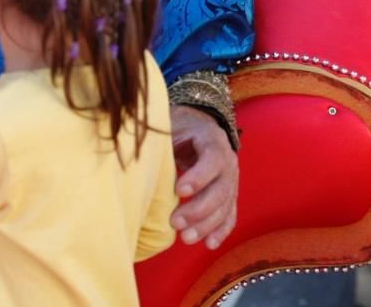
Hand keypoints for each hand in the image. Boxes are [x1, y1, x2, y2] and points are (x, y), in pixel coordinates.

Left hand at [170, 104, 237, 249]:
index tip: (179, 190)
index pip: (213, 159)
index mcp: (213, 141)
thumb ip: (163, 141)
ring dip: (206, 225)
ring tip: (186, 238)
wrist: (200, 125)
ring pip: (225, 206)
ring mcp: (231, 180)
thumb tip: (139, 158)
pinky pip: (229, 215)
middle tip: (175, 223)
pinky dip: (221, 231)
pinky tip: (209, 244)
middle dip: (199, 209)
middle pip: (220, 190)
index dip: (198, 177)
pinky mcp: (229, 195)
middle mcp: (228, 162)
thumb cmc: (181, 127)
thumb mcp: (172, 125)